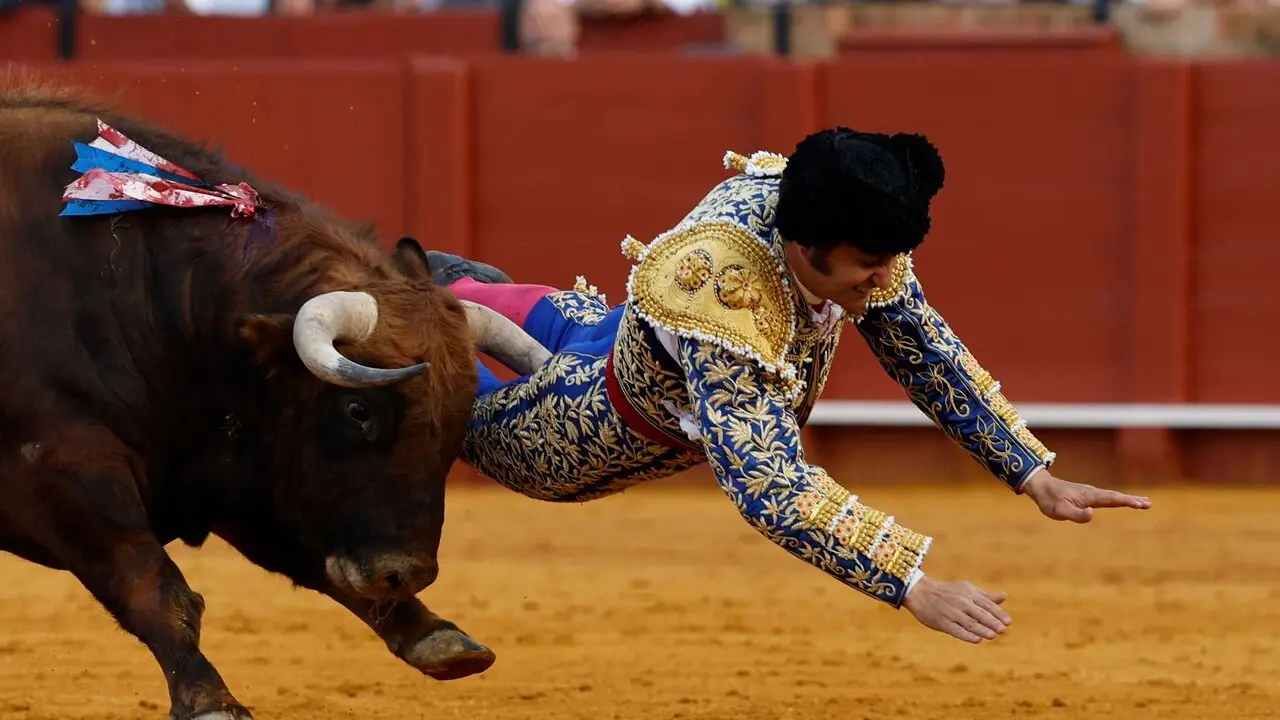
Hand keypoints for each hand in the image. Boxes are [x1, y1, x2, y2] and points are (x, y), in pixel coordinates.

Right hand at [902, 576, 1011, 643]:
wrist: (920, 593)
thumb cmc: (947, 592)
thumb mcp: (966, 589)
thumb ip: (985, 596)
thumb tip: (1004, 597)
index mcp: (968, 593)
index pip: (986, 604)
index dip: (998, 613)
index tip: (1008, 622)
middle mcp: (961, 602)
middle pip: (979, 613)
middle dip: (992, 622)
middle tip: (1003, 630)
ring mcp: (951, 613)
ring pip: (970, 623)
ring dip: (982, 629)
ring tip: (993, 635)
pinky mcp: (942, 622)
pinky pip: (956, 630)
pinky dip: (967, 635)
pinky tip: (977, 640)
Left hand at [1022, 469, 1151, 522]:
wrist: (1040, 487)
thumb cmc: (1049, 500)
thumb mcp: (1060, 511)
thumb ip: (1076, 514)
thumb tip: (1092, 513)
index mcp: (1090, 496)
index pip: (1112, 499)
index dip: (1127, 502)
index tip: (1141, 504)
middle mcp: (1092, 493)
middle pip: (1116, 496)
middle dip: (1132, 500)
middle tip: (1148, 504)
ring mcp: (1089, 493)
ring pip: (1112, 496)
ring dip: (1126, 499)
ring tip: (1141, 502)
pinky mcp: (1085, 495)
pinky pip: (1105, 497)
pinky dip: (1116, 499)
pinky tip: (1117, 501)